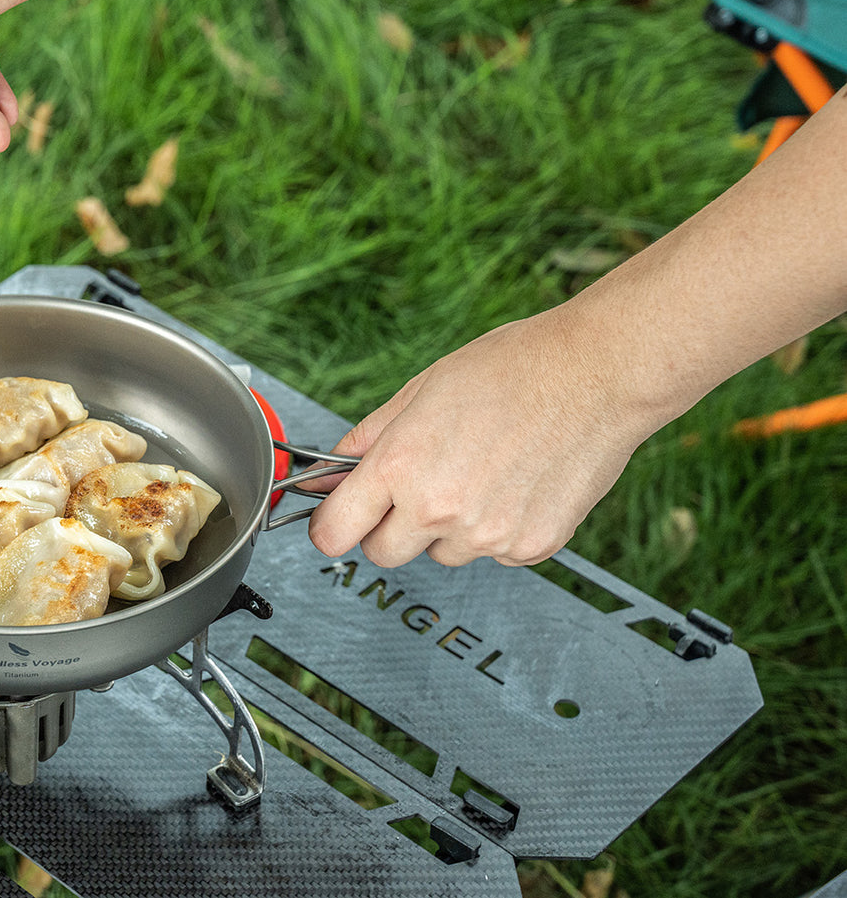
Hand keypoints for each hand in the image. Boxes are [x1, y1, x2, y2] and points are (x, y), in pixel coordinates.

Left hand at [305, 310, 654, 567]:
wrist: (598, 373)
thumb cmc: (513, 369)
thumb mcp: (421, 390)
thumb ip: (367, 441)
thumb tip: (326, 476)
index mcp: (402, 465)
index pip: (335, 532)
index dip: (330, 526)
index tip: (337, 520)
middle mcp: (440, 508)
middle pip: (383, 554)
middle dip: (389, 527)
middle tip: (416, 488)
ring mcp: (487, 534)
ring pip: (442, 554)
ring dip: (447, 528)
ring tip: (481, 472)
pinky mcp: (530, 548)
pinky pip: (492, 553)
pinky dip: (496, 529)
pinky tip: (515, 484)